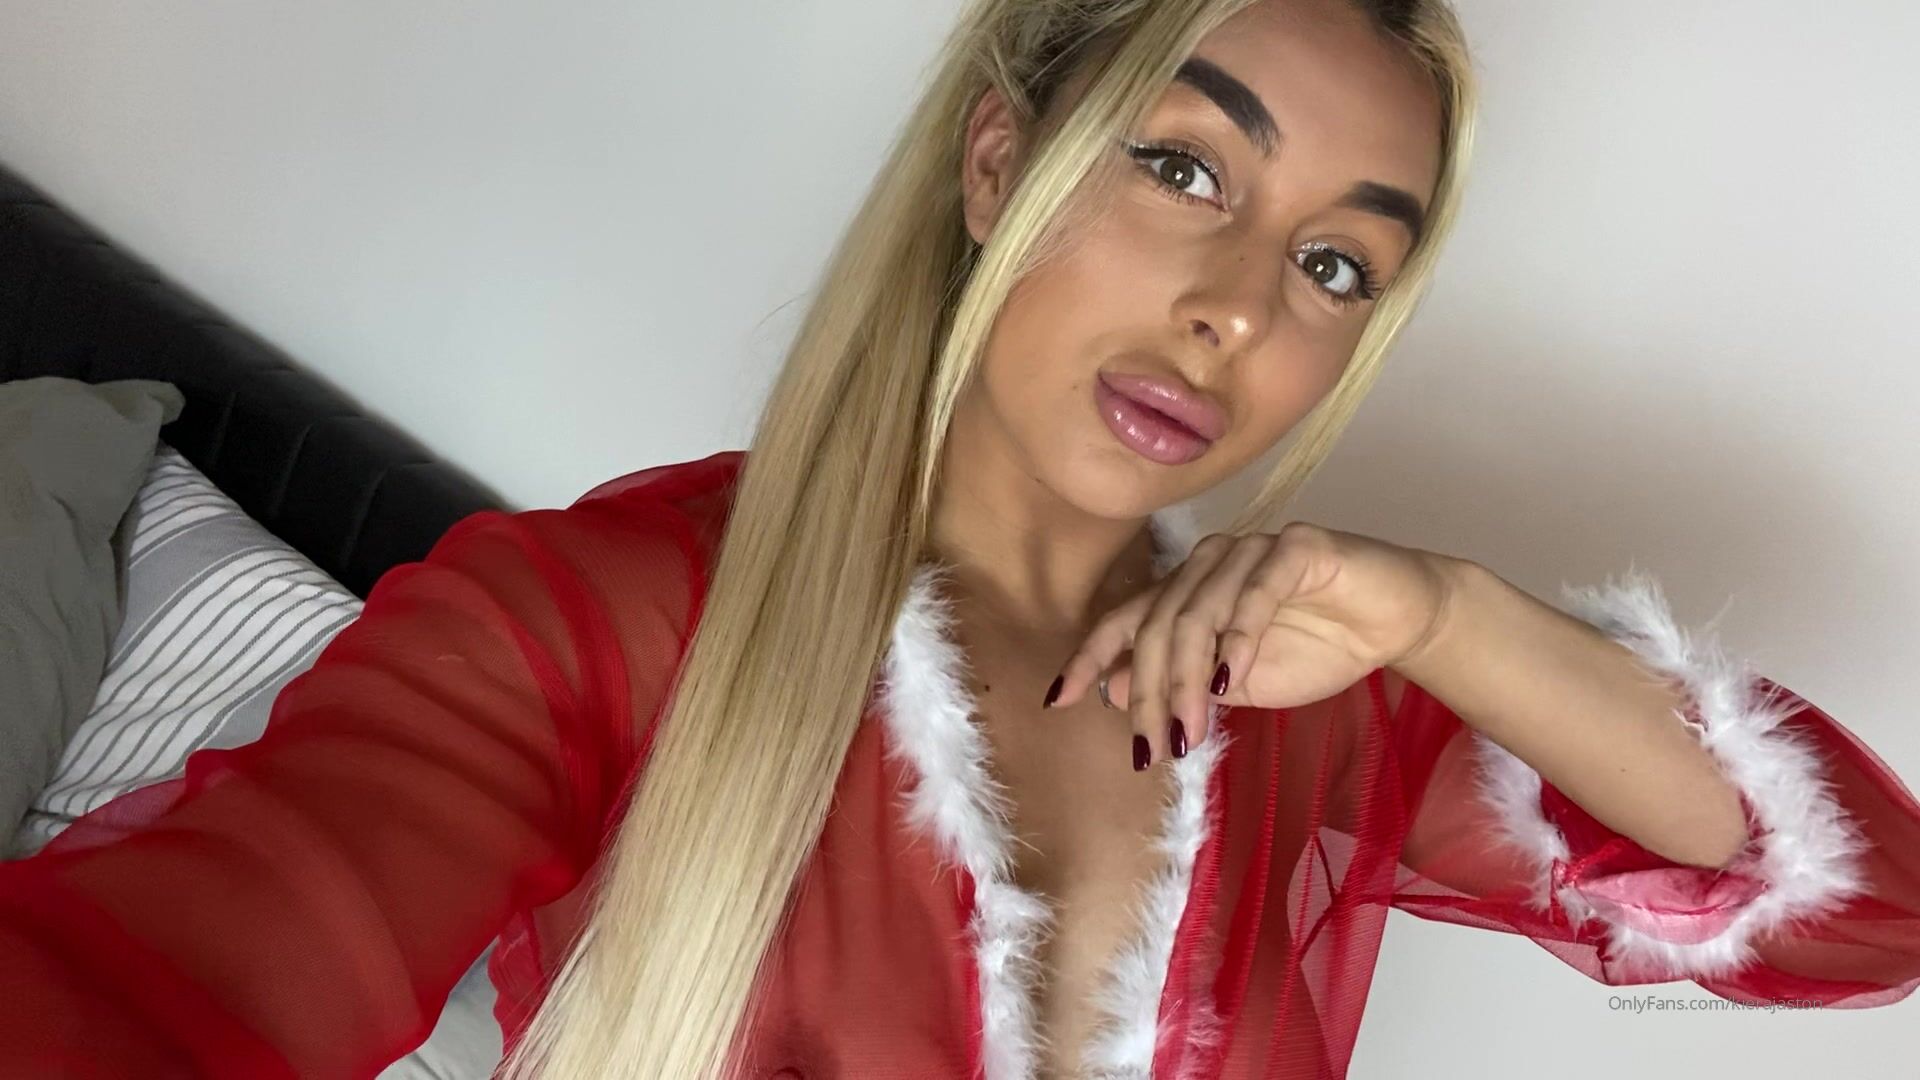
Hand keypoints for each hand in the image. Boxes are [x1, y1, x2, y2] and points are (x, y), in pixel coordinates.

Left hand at [1045, 522, 1464, 769]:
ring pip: (1197, 611)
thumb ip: (1181, 685)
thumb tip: (1114, 692)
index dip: (1090, 658)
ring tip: (1188, 731)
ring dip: (1186, 679)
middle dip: (1149, 693)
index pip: (1126, 621)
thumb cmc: (1317, 647)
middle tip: (1153, 748)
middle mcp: (1210, 561)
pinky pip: (1255, 593)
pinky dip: (1236, 639)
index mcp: (1189, 590)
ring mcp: (1252, 549)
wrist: (1396, 621)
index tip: (1060, 701)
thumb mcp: (1235, 684)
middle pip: (1157, 625)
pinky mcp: (1298, 548)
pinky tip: (1228, 681)